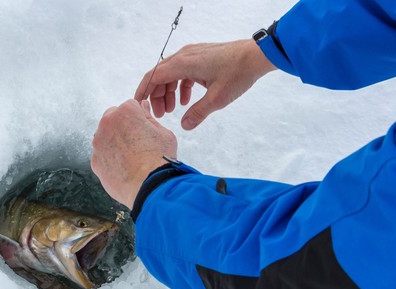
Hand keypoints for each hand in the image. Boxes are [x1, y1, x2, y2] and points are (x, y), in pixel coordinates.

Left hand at [91, 99, 177, 208]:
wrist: (150, 185)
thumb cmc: (159, 158)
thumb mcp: (163, 133)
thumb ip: (149, 118)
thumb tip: (143, 108)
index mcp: (125, 112)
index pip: (131, 106)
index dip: (140, 118)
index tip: (145, 130)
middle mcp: (107, 124)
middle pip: (114, 119)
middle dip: (124, 127)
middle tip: (138, 143)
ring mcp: (98, 143)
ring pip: (105, 138)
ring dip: (115, 143)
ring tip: (132, 158)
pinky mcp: (95, 161)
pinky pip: (102, 156)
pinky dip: (111, 160)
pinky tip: (124, 168)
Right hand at [135, 39, 276, 129]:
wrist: (256, 56)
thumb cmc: (237, 73)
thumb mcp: (216, 98)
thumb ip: (198, 113)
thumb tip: (185, 126)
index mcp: (183, 64)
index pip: (153, 76)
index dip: (144, 91)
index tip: (138, 105)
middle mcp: (184, 56)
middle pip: (161, 76)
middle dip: (157, 96)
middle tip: (160, 115)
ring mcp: (193, 55)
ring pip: (172, 74)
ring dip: (169, 92)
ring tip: (172, 110)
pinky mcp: (201, 57)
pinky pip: (183, 72)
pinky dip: (181, 86)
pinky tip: (186, 101)